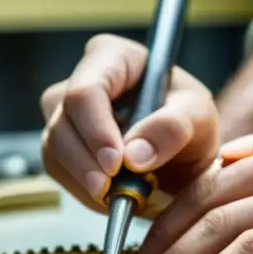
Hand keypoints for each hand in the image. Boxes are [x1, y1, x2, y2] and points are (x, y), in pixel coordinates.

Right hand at [40, 33, 218, 212]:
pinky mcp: (62, 143)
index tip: (116, 163)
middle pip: (63, 121)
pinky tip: (110, 197)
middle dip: (86, 162)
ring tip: (118, 196)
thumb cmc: (191, 122)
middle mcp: (82, 78)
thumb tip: (133, 156)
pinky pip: (58, 169)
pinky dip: (83, 190)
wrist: (185, 153)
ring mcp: (66, 111)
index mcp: (114, 56)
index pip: (86, 90)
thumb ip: (172, 128)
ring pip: (54, 148)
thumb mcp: (198, 118)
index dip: (96, 129)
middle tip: (112, 191)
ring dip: (84, 180)